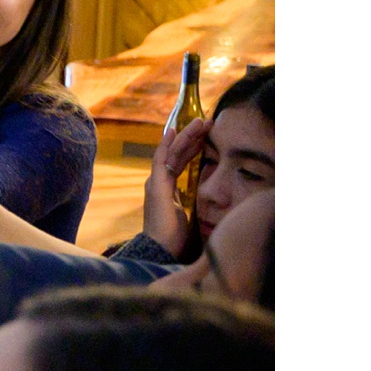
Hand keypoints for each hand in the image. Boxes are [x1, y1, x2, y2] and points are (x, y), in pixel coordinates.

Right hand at [143, 116, 208, 255]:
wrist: (161, 249)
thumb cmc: (176, 238)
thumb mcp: (190, 215)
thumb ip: (196, 203)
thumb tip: (215, 200)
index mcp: (167, 188)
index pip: (180, 162)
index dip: (193, 147)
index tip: (206, 135)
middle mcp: (159, 182)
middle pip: (176, 153)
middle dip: (192, 137)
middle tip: (207, 121)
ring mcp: (156, 182)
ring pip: (171, 152)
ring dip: (185, 136)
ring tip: (199, 121)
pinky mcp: (156, 184)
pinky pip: (161, 160)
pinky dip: (167, 145)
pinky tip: (174, 131)